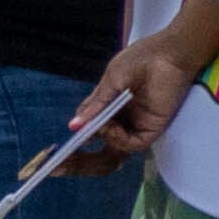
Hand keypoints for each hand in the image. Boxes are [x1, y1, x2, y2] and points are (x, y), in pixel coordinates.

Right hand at [68, 0, 218, 166]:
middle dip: (79, 164)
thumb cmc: (141, 60)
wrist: (168, 52)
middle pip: (101, 155)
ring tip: (94, 131)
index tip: (50, 161)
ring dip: (99, 145)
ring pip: (115, 153)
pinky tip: (110, 126)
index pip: (89, 136)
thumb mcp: (110, 81)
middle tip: (60, 166)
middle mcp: (123, 124)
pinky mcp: (152, 129)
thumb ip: (95, 105)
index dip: (72, 150)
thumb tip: (74, 126)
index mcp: (110, 112)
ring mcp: (137, 127)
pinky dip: (117, 139)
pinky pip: (131, 144)